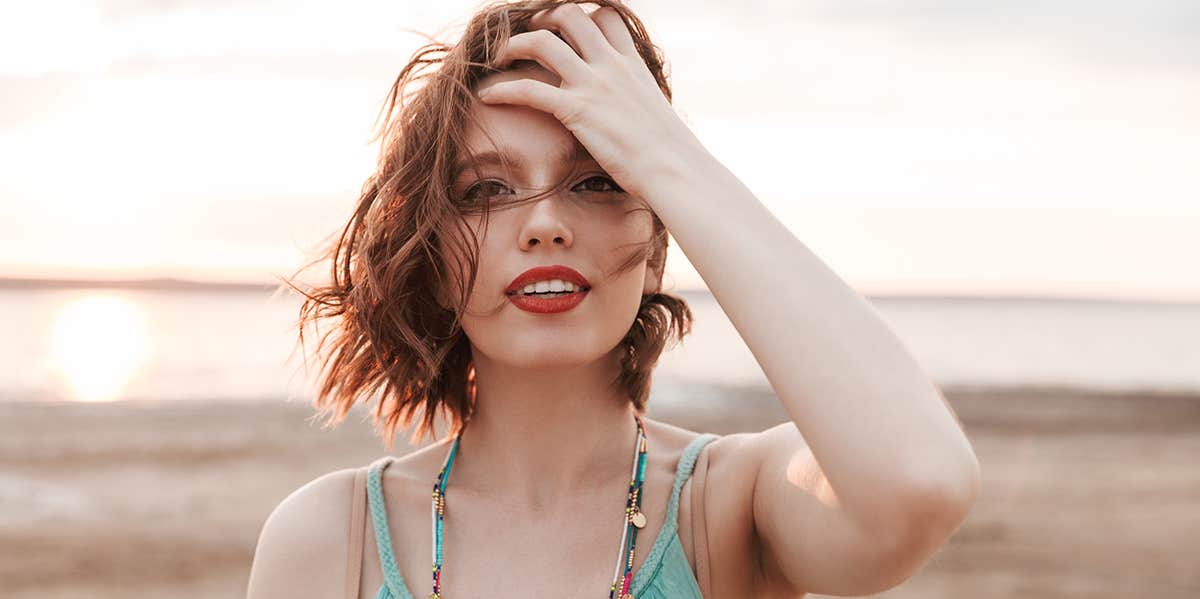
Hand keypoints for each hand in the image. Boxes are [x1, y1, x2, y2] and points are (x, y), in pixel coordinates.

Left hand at [475, 4, 704, 201]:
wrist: (674, 169)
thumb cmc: (670, 155)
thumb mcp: (656, 115)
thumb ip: (637, 103)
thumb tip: (633, 117)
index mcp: (632, 64)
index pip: (606, 17)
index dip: (583, 15)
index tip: (565, 30)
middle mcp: (611, 65)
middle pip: (570, 16)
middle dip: (542, 20)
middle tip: (527, 37)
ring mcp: (593, 84)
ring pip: (543, 41)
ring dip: (514, 45)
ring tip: (498, 58)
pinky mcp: (576, 110)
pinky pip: (528, 89)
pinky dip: (501, 89)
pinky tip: (486, 96)